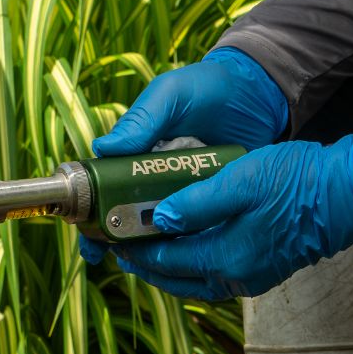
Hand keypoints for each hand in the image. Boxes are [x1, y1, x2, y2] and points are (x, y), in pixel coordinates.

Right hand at [81, 48, 289, 267]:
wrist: (261, 92)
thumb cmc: (208, 87)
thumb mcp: (171, 95)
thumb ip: (143, 120)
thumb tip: (102, 148)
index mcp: (135, 153)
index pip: (104, 188)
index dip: (93, 215)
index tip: (91, 239)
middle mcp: (155, 176)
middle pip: (129, 214)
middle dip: (117, 240)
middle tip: (116, 258)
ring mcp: (185, 191)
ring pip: (162, 226)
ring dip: (151, 248)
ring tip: (147, 266)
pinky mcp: (214, 199)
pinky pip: (198, 225)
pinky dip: (190, 243)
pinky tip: (185, 260)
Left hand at [108, 137, 352, 299]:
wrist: (349, 193)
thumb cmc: (297, 181)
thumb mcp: (240, 182)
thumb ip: (196, 204)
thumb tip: (160, 220)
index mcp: (226, 258)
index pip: (166, 261)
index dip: (137, 249)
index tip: (114, 236)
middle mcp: (237, 277)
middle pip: (179, 280)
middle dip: (149, 265)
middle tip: (125, 246)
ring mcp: (255, 276)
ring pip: (199, 281)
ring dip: (173, 266)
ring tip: (153, 245)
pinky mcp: (267, 268)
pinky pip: (220, 274)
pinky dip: (198, 264)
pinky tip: (193, 244)